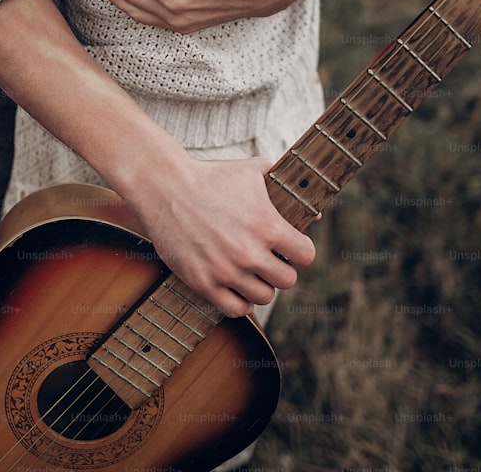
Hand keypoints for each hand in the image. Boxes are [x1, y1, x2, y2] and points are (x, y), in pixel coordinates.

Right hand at [119, 154, 316, 318]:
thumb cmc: (211, 177)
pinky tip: (235, 287)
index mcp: (268, 226)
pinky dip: (240, 301)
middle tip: (268, 259)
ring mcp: (226, 271)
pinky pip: (235, 309)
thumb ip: (285, 186)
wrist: (165, 188)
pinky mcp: (203, 283)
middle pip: (287, 280)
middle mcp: (250, 253)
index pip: (306, 255)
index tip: (290, 247)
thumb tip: (314, 212)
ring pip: (264, 297)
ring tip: (250, 272)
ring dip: (260, 285)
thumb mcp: (253, 170)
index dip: (300, 250)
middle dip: (280, 268)